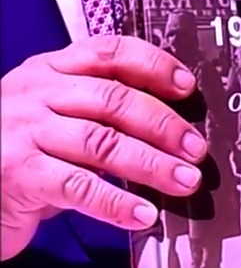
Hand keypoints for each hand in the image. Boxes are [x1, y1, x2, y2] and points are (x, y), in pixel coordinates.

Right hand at [1, 36, 207, 259]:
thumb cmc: (21, 151)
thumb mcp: (56, 116)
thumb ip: (102, 112)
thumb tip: (174, 128)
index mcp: (50, 71)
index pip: (109, 53)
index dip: (153, 66)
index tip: (187, 86)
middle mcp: (36, 94)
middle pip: (113, 100)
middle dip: (164, 124)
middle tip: (195, 149)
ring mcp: (24, 132)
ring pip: (102, 143)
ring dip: (152, 164)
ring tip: (184, 181)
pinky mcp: (18, 174)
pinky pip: (79, 187)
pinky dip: (117, 202)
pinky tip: (143, 213)